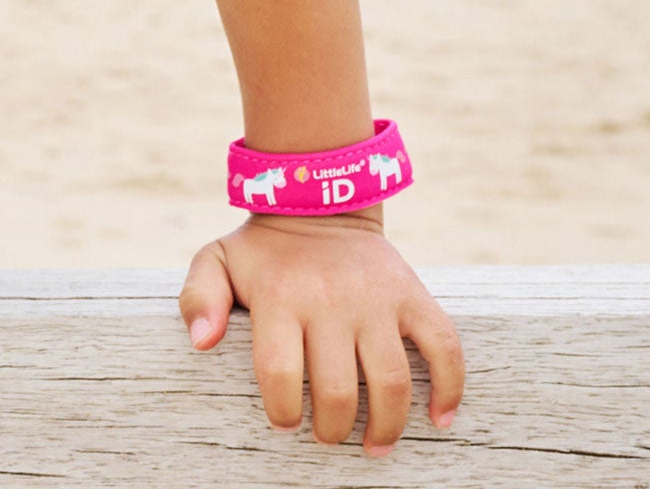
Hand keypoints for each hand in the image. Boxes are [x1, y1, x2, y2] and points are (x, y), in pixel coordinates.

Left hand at [178, 213, 464, 457]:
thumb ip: (200, 298)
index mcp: (280, 296)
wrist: (319, 202)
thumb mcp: (217, 260)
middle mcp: (330, 299)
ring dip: (386, 427)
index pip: (280, 375)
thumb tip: (201, 342)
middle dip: (333, 429)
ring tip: (375, 446)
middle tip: (328, 436)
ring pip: (392, 381)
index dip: (282, 411)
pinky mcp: (412, 294)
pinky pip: (444, 347)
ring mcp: (376, 298)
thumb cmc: (263, 249)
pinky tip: (440, 419)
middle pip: (338, 390)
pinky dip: (449, 389)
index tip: (285, 423)